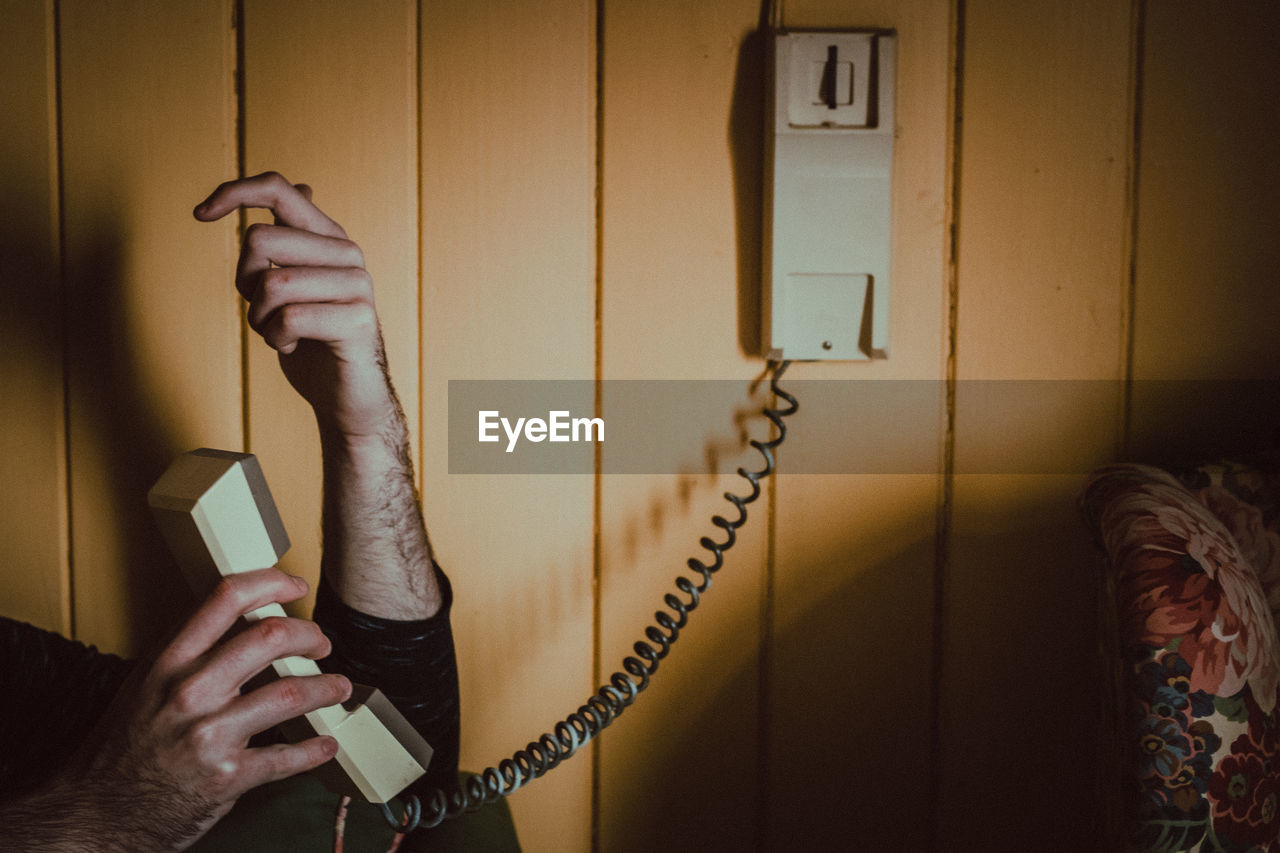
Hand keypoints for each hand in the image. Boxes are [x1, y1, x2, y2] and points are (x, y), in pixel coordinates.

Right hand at [25, 569, 351, 851]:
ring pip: (291, 694)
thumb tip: (242, 621)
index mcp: (169, 662)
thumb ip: (190, 652)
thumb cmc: (125, 747)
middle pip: (270, 637)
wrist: (97, 813)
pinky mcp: (227, 779)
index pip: (226, 598)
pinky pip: (286, 757)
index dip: (272, 583)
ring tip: (339, 688)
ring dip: (327, 688)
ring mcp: (210, 735)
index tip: (296, 587)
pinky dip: (315, 750)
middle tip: (323, 645)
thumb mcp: (145, 685)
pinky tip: (327, 745)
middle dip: (311, 635)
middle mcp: (190, 692)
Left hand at [193, 172, 399, 441]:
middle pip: (259, 239)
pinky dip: (276, 339)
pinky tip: (294, 346)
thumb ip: (292, 240)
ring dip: (260, 318)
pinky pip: (288, 318)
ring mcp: (357, 285)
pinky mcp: (358, 320)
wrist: (348, 395)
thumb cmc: (315, 340)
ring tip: (281, 332)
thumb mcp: (293, 284)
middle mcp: (348, 253)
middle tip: (265, 310)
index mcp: (329, 238)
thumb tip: (303, 185)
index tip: (200, 214)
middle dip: (245, 281)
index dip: (233, 192)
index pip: (278, 189)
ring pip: (272, 282)